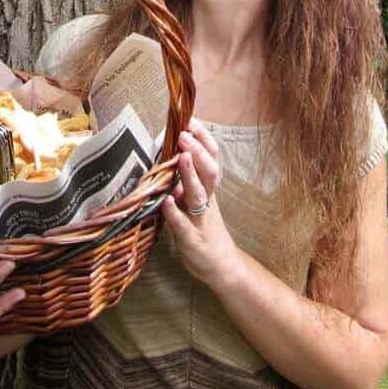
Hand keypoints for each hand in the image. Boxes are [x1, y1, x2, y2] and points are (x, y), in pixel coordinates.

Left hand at [162, 120, 238, 288]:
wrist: (222, 267)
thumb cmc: (206, 230)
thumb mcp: (199, 202)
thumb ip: (189, 181)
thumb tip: (174, 155)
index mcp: (208, 190)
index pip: (211, 159)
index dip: (204, 139)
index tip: (192, 120)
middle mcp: (207, 201)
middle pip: (209, 172)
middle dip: (198, 151)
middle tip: (185, 134)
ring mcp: (200, 220)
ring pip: (198, 194)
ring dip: (190, 175)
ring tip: (182, 157)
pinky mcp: (192, 240)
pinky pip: (183, 225)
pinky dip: (174, 213)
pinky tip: (166, 203)